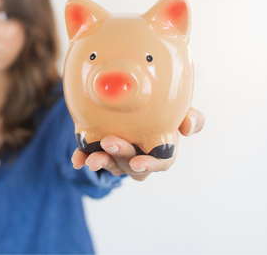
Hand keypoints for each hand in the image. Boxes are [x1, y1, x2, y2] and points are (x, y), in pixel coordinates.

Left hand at [71, 107, 204, 180]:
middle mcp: (139, 156)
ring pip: (110, 164)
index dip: (149, 164)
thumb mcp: (178, 108)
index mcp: (159, 149)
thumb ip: (189, 116)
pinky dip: (83, 158)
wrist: (135, 103)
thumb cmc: (162, 110)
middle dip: (120, 154)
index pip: (159, 163)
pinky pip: (90, 156)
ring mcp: (118, 155)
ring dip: (101, 160)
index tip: (138, 162)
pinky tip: (77, 160)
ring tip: (92, 157)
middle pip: (130, 164)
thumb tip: (188, 126)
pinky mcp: (100, 148)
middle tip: (109, 142)